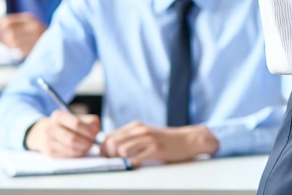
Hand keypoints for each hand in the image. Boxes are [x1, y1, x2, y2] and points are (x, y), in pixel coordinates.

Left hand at [0, 13, 46, 56]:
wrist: (57, 42)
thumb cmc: (37, 35)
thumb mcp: (26, 26)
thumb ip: (11, 28)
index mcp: (29, 19)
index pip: (6, 21)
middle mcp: (33, 26)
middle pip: (9, 32)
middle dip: (3, 40)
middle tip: (5, 43)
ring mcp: (36, 37)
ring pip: (13, 43)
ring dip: (10, 47)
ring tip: (15, 47)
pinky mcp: (37, 47)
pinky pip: (19, 51)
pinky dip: (17, 51)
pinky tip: (22, 50)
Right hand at [25, 110, 100, 157]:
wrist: (44, 132)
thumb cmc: (67, 125)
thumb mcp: (78, 118)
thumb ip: (90, 124)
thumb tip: (99, 136)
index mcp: (59, 116)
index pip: (76, 124)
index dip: (88, 131)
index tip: (95, 135)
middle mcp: (51, 128)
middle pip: (72, 138)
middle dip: (86, 143)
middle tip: (92, 143)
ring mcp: (48, 141)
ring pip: (70, 149)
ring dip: (82, 149)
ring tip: (87, 147)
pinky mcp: (49, 153)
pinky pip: (67, 155)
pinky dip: (76, 154)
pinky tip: (79, 150)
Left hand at [100, 122, 218, 166]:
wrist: (188, 140)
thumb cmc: (166, 140)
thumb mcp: (146, 134)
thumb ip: (131, 138)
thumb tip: (110, 149)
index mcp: (136, 126)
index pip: (109, 136)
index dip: (103, 149)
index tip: (106, 158)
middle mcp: (140, 130)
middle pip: (112, 143)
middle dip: (108, 156)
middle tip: (114, 163)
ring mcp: (148, 139)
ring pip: (121, 150)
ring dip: (119, 160)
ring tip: (125, 164)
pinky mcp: (156, 149)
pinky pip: (135, 158)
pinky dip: (131, 164)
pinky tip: (135, 165)